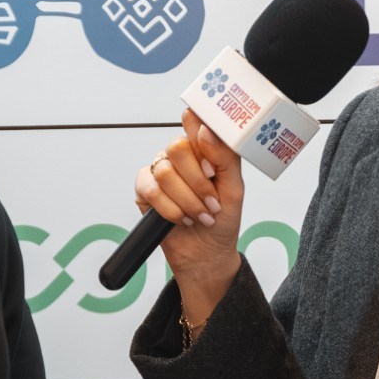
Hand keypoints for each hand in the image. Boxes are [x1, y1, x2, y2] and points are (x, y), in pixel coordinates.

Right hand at [133, 110, 245, 337]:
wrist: (206, 254)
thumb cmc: (222, 221)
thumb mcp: (234, 189)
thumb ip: (224, 157)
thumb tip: (205, 131)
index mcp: (203, 148)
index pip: (196, 123)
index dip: (201, 137)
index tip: (212, 165)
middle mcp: (180, 156)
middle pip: (178, 147)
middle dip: (198, 182)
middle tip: (211, 202)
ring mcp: (160, 172)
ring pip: (165, 172)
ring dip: (187, 201)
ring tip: (199, 215)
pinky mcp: (144, 191)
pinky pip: (151, 191)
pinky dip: (170, 209)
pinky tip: (181, 219)